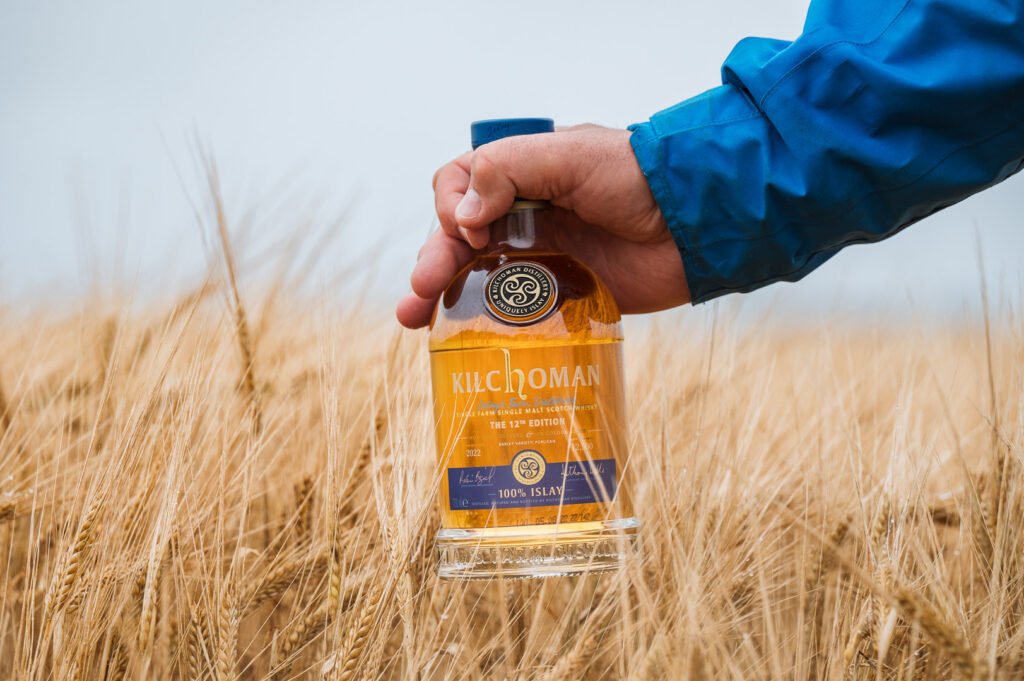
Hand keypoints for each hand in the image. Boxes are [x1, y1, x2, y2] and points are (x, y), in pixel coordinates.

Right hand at [396, 124, 689, 327]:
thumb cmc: (635, 177)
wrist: (695, 224)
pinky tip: (467, 339)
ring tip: (414, 320)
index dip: (451, 209)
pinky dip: (489, 323)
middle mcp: (524, 217)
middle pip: (458, 240)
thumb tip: (463, 216)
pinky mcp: (563, 295)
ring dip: (443, 297)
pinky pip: (516, 311)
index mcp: (520, 176)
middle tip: (418, 294)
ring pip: (478, 278)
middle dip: (432, 264)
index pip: (458, 188)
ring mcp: (542, 257)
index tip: (469, 229)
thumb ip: (507, 171)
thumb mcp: (568, 155)